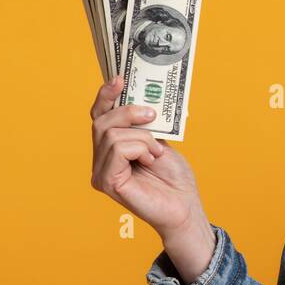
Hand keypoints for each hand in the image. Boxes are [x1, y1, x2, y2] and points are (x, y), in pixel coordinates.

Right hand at [89, 74, 207, 239]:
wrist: (185, 206)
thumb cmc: (174, 178)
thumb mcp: (159, 141)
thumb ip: (143, 126)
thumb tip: (138, 101)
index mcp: (110, 149)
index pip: (98, 117)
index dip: (106, 96)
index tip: (120, 78)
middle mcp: (100, 160)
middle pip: (102, 121)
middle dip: (129, 113)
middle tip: (152, 117)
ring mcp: (100, 172)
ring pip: (111, 134)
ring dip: (142, 137)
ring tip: (156, 152)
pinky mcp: (106, 182)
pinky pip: (117, 149)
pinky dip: (139, 148)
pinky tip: (151, 160)